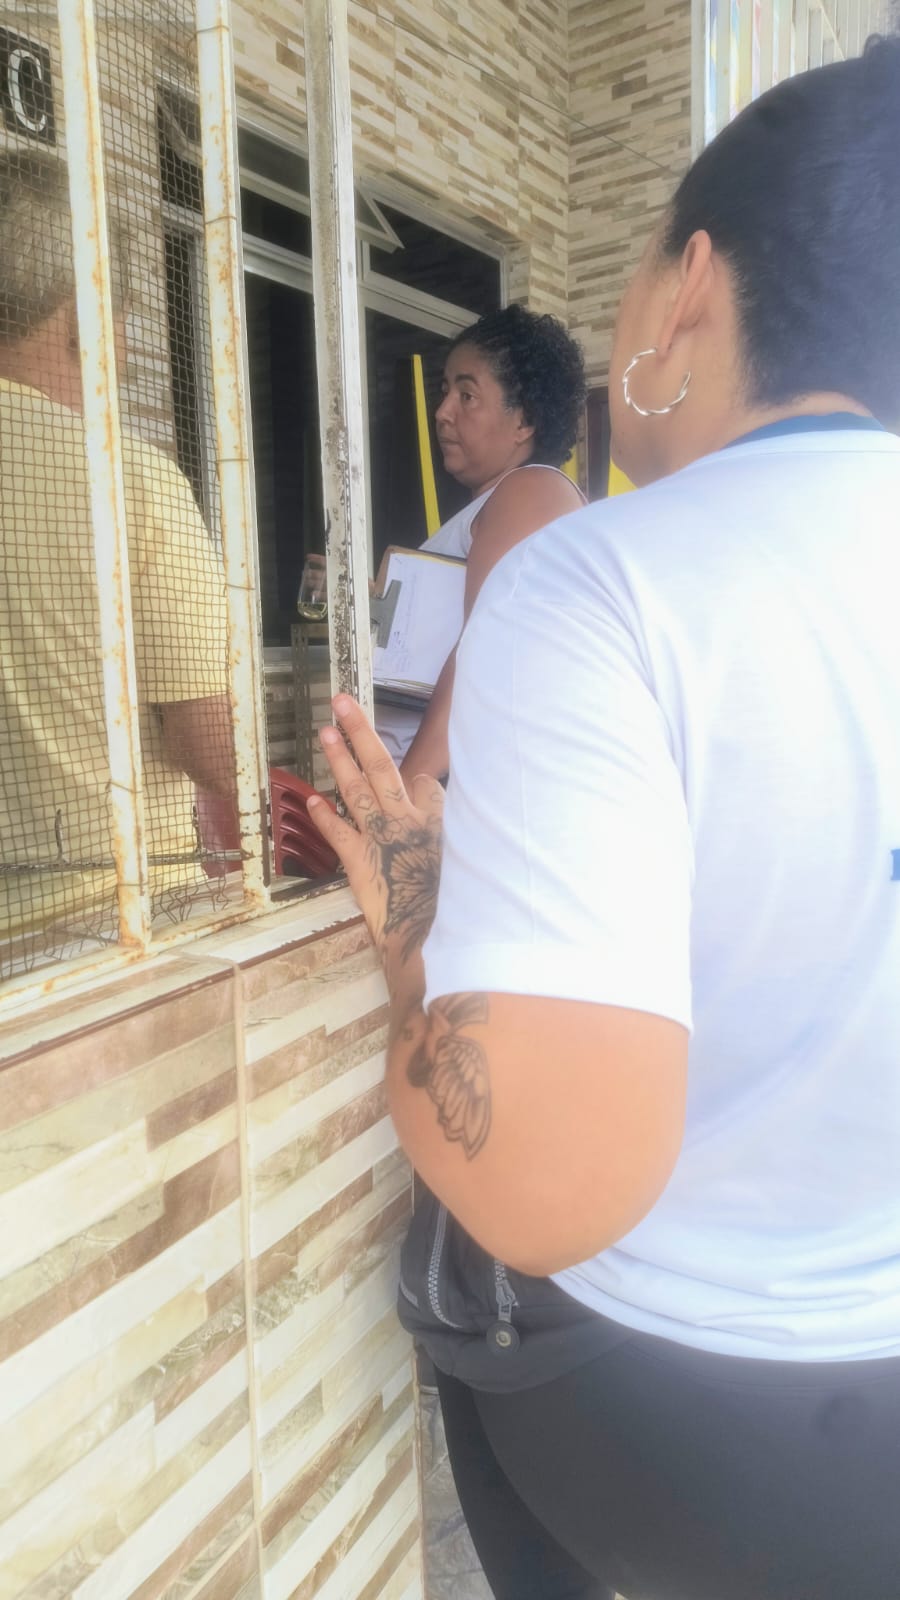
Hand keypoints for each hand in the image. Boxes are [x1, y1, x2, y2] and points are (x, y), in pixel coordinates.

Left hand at [307, 696, 444, 991]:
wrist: (435, 943)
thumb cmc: (455, 912)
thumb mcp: (467, 870)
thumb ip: (455, 844)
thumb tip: (447, 825)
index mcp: (439, 824)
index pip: (428, 788)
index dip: (421, 785)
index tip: (417, 782)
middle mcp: (410, 823)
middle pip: (384, 768)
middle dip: (363, 732)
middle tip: (342, 701)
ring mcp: (382, 840)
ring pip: (357, 790)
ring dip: (339, 759)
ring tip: (325, 731)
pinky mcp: (361, 864)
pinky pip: (338, 833)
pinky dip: (325, 816)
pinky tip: (311, 799)